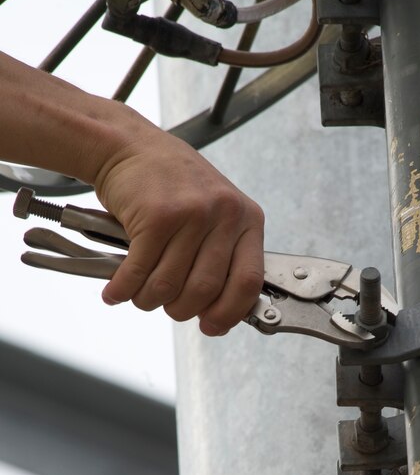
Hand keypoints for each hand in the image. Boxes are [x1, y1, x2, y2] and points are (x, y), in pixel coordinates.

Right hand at [93, 129, 264, 335]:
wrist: (131, 147)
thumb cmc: (175, 185)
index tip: (212, 326)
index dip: (230, 312)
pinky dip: (124, 289)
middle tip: (168, 307)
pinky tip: (116, 291)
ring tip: (140, 295)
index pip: (249, 280)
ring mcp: (192, 214)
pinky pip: (140, 271)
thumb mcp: (216, 214)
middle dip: (182, 309)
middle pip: (206, 289)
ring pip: (170, 284)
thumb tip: (220, 313)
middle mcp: (225, 215)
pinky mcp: (157, 216)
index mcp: (248, 219)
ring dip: (149, 300)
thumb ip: (223, 256)